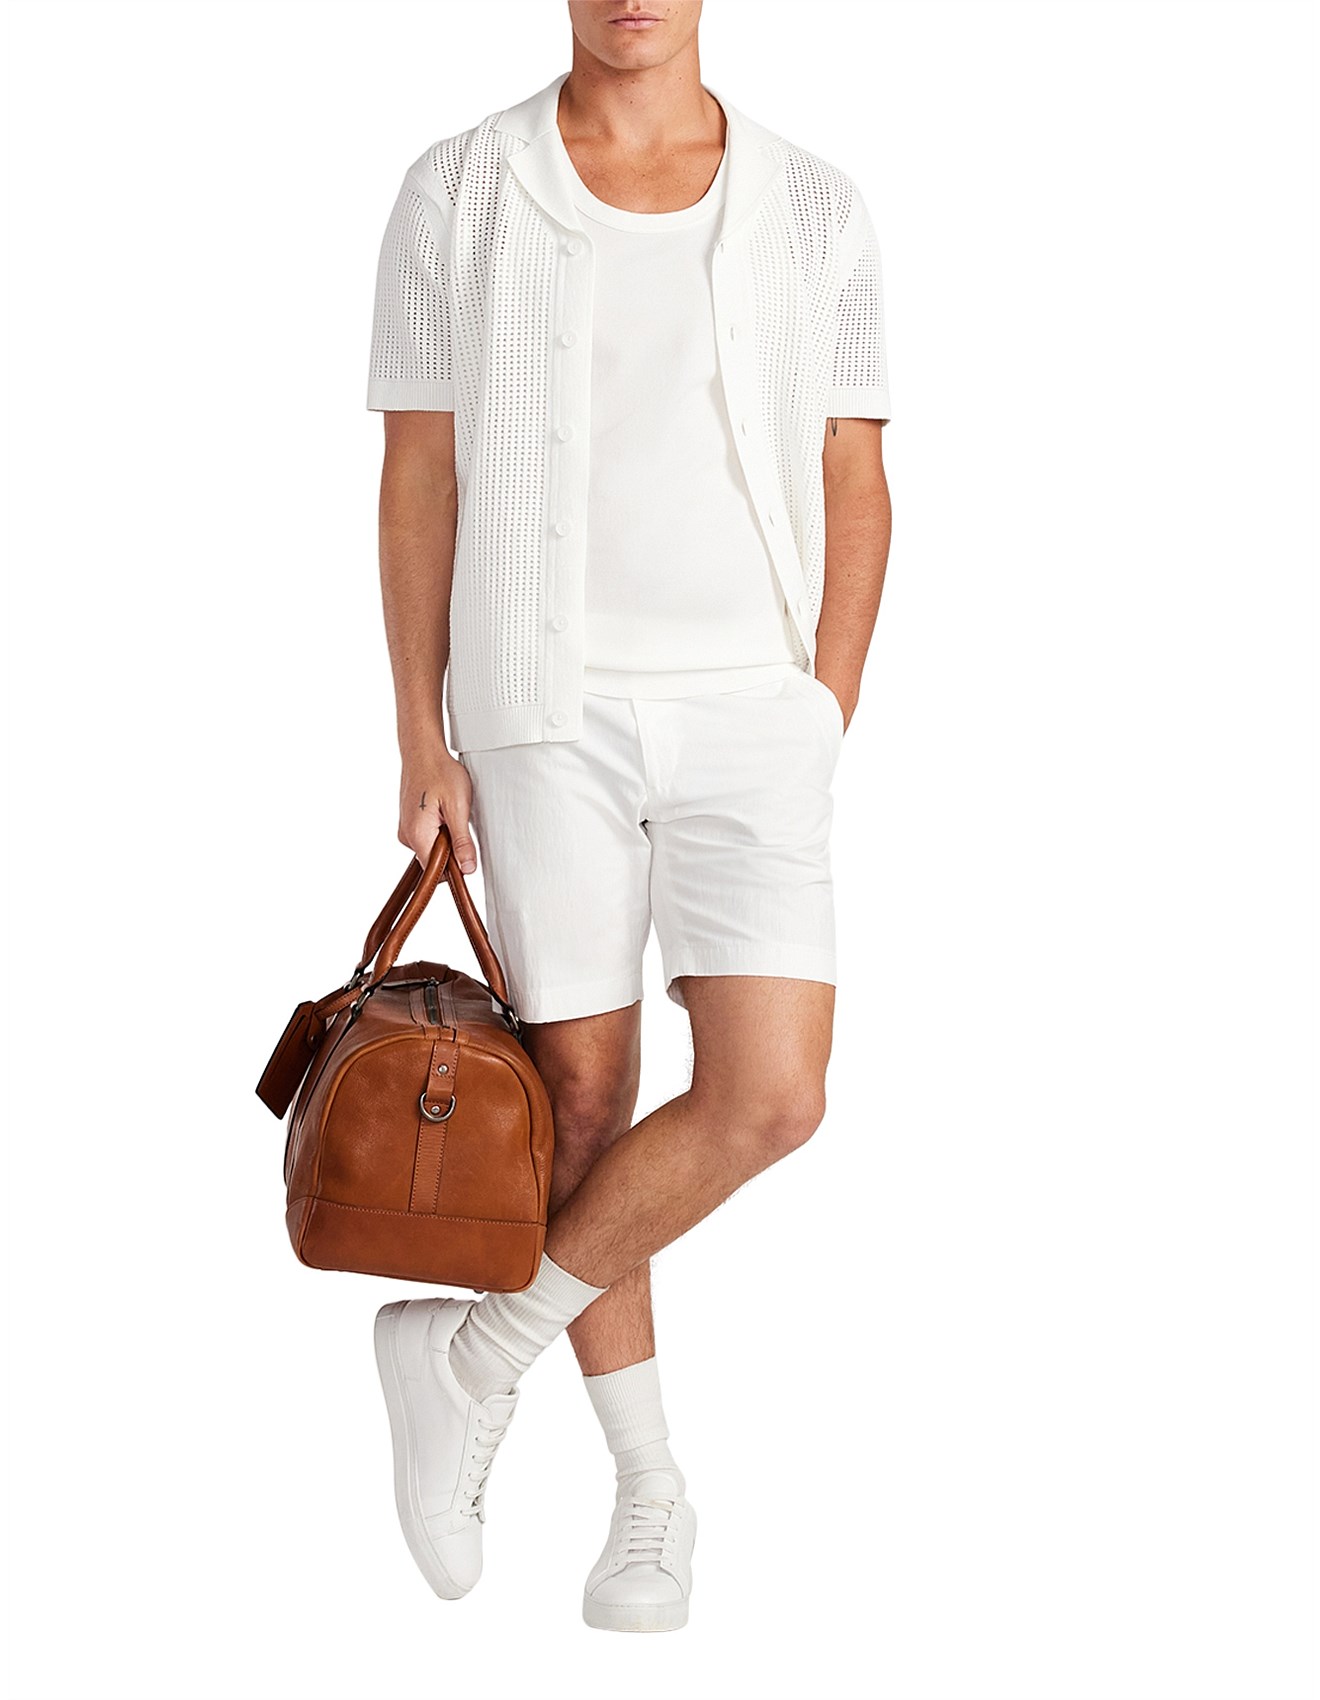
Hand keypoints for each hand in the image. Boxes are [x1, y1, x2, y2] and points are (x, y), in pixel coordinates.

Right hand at [398, 748, 477, 874]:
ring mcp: (406, 829)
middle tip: (458, 821)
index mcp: (417, 835)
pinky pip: (426, 836)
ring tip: (449, 811)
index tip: (465, 850)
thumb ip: (462, 841)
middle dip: (450, 848)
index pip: (435, 870)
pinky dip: (438, 828)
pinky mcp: (409, 822)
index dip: (454, 866)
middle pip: (433, 860)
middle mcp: (406, 835)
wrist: (423, 751)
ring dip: (445, 836)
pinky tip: (442, 810)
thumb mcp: (458, 808)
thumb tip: (467, 868)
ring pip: (431, 847)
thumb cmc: (439, 772)